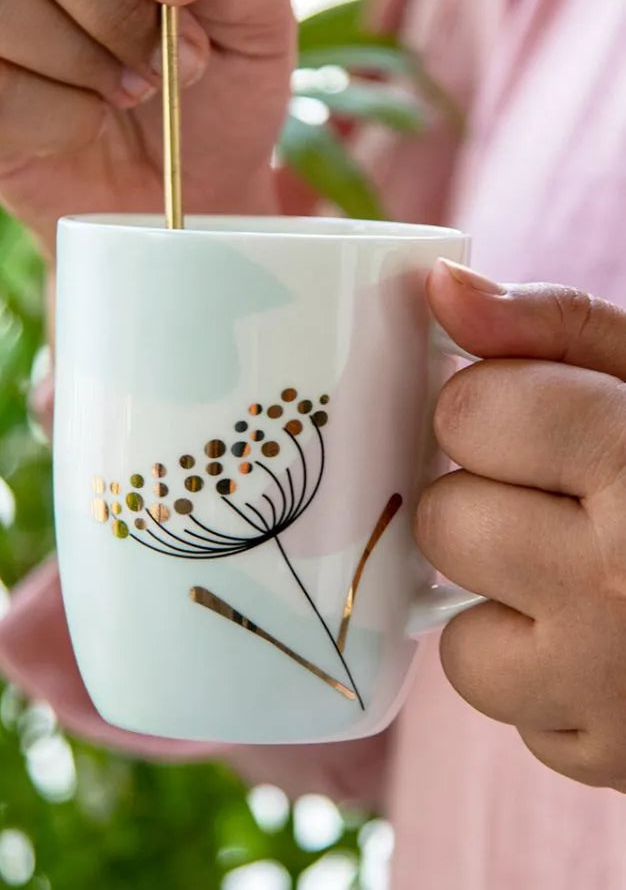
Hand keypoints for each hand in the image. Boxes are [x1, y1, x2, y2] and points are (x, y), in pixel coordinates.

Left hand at [418, 259, 625, 790]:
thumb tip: (441, 289)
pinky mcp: (606, 759)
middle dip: (488, 501)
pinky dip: (538, 676)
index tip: (532, 420)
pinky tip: (603, 646)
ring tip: (583, 579)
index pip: (469, 412)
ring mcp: (612, 690)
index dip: (491, 406)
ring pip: (457, 634)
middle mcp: (622, 587)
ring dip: (503, 603)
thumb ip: (557, 327)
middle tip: (564, 502)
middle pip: (447, 519)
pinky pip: (506, 708)